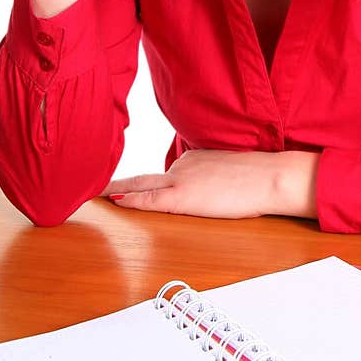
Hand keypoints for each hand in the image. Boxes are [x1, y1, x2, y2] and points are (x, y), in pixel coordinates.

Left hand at [103, 148, 319, 220]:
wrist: (271, 177)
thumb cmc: (259, 178)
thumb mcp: (229, 173)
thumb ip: (211, 178)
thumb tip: (205, 190)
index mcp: (193, 159)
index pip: (160, 173)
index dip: (136, 180)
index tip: (115, 183)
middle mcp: (182, 165)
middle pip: (143, 177)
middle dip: (115, 182)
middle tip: (89, 184)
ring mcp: (181, 179)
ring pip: (141, 185)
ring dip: (114, 190)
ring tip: (89, 192)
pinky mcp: (183, 196)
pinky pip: (149, 199)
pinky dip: (129, 199)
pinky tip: (113, 201)